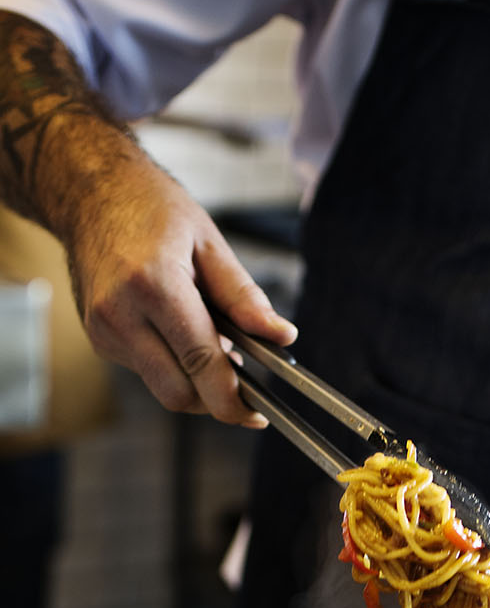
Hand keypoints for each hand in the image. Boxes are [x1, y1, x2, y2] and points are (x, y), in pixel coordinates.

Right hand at [66, 155, 295, 426]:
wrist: (89, 193)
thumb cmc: (151, 208)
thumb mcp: (209, 242)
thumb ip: (245, 297)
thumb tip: (282, 337)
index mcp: (153, 285)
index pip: (201, 363)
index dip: (233, 399)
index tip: (258, 414)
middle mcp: (120, 314)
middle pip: (178, 394)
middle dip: (215, 400)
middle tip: (244, 384)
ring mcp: (104, 331)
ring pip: (163, 388)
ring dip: (195, 381)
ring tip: (212, 342)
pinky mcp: (100, 340)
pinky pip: (148, 372)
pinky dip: (174, 366)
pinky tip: (182, 334)